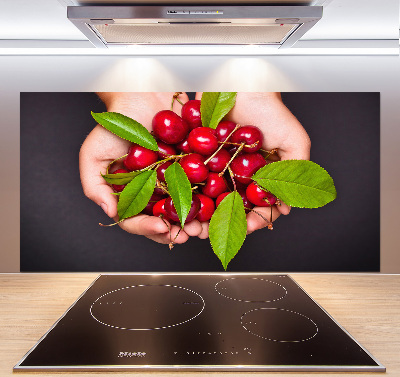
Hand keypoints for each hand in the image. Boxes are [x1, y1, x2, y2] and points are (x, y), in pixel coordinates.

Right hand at [79, 92, 202, 243]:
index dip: (147, 228)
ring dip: (194, 222)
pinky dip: (208, 199)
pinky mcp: (190, 170)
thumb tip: (111, 213)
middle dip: (175, 231)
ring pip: (183, 209)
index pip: (135, 220)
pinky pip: (200, 188)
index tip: (162, 227)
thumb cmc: (114, 124)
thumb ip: (94, 187)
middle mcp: (151, 192)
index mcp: (129, 195)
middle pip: (162, 221)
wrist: (143, 95)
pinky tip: (215, 205)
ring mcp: (172, 182)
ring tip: (202, 227)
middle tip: (188, 235)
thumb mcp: (93, 155)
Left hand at [195, 92, 310, 236]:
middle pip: (229, 208)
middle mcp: (238, 176)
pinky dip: (184, 193)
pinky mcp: (198, 157)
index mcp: (261, 177)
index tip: (248, 228)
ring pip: (207, 199)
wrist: (240, 83)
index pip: (258, 207)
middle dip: (220, 224)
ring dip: (199, 215)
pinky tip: (178, 204)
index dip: (254, 221)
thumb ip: (296, 173)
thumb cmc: (270, 110)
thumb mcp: (294, 141)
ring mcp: (217, 168)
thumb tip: (286, 208)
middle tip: (210, 234)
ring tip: (191, 226)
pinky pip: (190, 180)